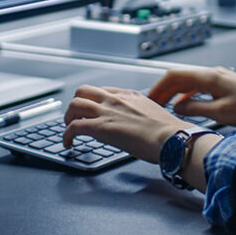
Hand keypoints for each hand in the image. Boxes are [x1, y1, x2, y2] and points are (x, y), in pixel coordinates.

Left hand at [63, 85, 190, 162]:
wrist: (169, 137)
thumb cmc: (166, 131)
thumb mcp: (152, 113)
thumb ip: (140, 113)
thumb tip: (137, 124)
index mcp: (130, 95)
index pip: (103, 90)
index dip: (93, 101)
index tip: (91, 111)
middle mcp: (116, 99)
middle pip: (83, 91)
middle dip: (75, 105)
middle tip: (75, 118)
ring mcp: (107, 112)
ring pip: (74, 104)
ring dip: (68, 118)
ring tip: (69, 130)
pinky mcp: (100, 128)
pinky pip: (73, 127)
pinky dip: (66, 136)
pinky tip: (68, 144)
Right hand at [148, 66, 235, 126]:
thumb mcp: (220, 113)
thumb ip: (195, 109)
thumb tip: (177, 107)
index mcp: (209, 77)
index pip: (175, 75)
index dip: (158, 86)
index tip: (148, 99)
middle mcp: (213, 73)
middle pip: (180, 77)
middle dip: (164, 90)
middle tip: (152, 105)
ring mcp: (219, 77)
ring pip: (189, 81)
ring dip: (175, 92)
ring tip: (165, 107)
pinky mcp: (224, 84)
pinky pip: (200, 86)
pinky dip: (188, 94)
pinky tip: (186, 106)